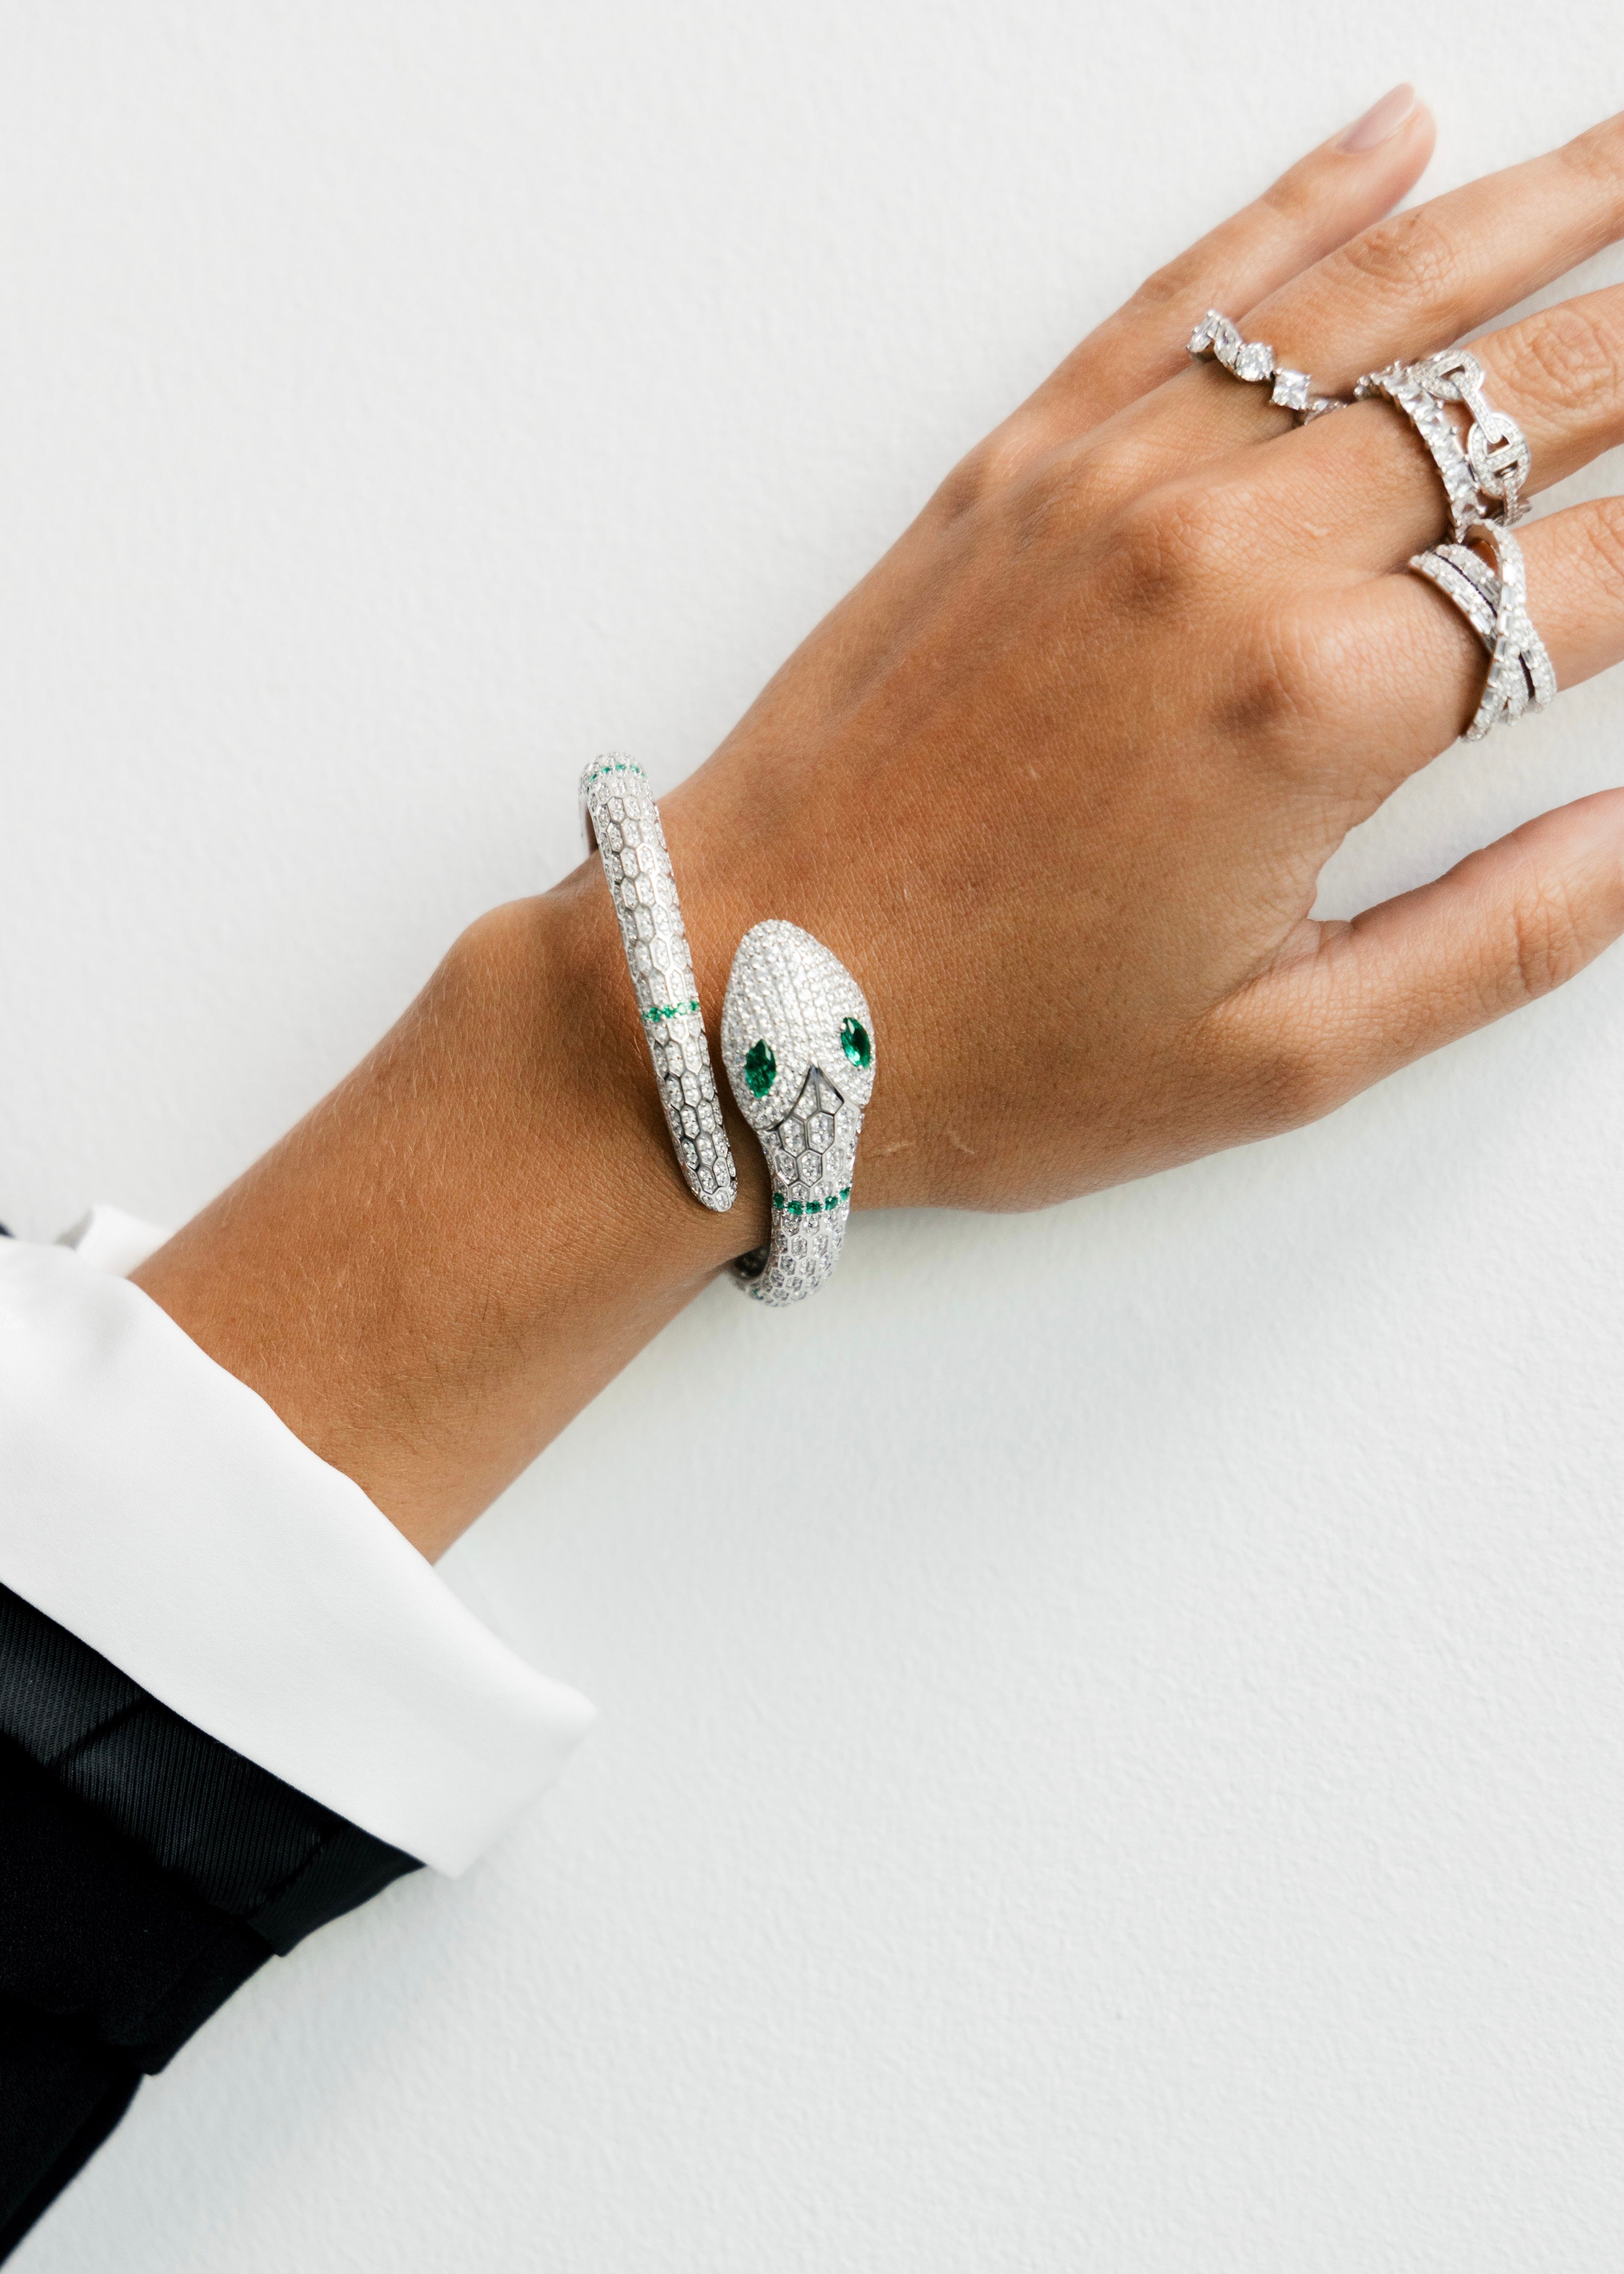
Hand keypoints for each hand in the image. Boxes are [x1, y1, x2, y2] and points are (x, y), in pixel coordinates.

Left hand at [138, 90, 1623, 1551]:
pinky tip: (1400, 133)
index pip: (1605, 574)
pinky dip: (1307, 200)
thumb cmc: (987, 1049)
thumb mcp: (1281, 1056)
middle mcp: (1233, 556)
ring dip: (1540, 213)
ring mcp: (1118, 486)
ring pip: (1381, 297)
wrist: (732, 993)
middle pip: (1527, 397)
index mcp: (1322, 709)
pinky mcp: (1020, 465)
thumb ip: (1500, 939)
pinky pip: (1194, 291)